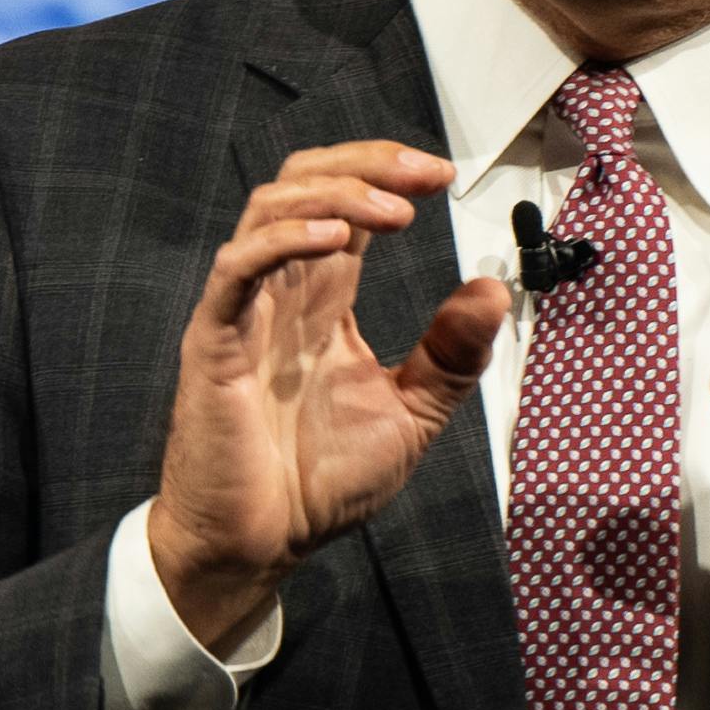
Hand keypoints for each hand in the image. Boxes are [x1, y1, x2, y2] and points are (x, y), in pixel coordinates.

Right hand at [149, 142, 508, 651]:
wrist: (263, 546)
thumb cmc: (317, 485)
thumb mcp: (410, 414)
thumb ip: (451, 356)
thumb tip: (494, 292)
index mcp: (321, 304)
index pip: (344, 205)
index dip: (388, 175)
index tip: (443, 177)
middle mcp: (282, 295)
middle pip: (302, 183)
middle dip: (364, 163)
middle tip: (423, 173)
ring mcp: (245, 313)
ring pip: (270, 209)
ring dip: (335, 193)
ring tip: (392, 212)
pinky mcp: (216, 342)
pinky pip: (238, 268)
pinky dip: (285, 239)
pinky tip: (337, 238)